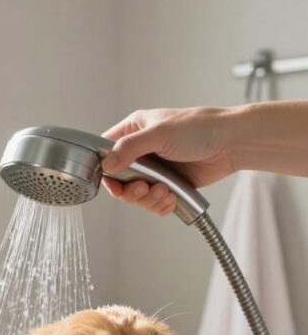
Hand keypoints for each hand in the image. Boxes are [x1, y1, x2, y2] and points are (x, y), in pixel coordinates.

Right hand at [101, 106, 235, 215]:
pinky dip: (161, 205)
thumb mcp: (160, 133)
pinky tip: (172, 197)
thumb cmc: (199, 129)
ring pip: (137, 196)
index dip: (105, 170)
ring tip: (166, 191)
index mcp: (135, 131)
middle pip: (120, 181)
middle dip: (131, 191)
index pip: (106, 152)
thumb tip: (106, 165)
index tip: (113, 182)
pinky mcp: (168, 186)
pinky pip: (154, 204)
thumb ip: (130, 148)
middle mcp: (141, 151)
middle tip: (144, 188)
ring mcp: (155, 170)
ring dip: (149, 200)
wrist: (230, 144)